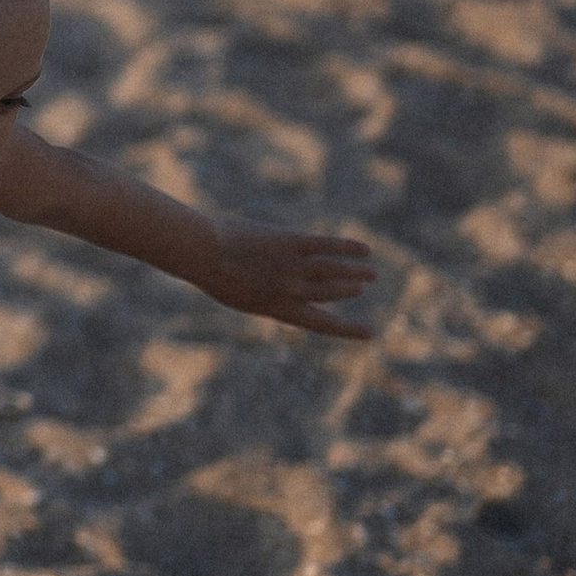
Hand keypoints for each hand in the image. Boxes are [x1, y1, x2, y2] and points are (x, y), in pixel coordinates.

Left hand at [198, 219, 375, 340]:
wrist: (205, 253)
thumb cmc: (212, 272)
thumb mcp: (238, 291)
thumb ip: (262, 289)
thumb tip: (274, 279)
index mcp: (279, 309)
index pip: (322, 323)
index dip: (348, 329)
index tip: (371, 333)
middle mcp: (292, 292)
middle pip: (330, 293)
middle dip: (348, 291)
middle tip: (359, 288)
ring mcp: (294, 267)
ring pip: (335, 271)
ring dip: (355, 272)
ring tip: (370, 273)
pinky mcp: (292, 242)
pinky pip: (328, 246)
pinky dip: (348, 248)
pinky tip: (365, 250)